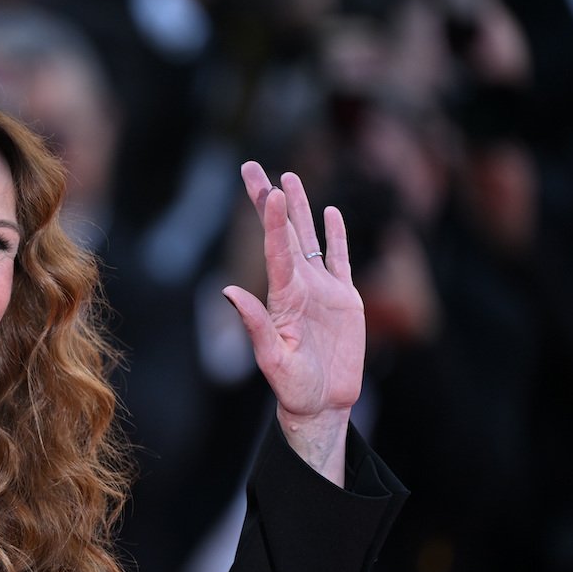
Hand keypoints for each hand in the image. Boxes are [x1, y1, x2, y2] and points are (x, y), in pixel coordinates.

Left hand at [223, 162, 365, 482]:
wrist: (321, 405)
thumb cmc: (293, 388)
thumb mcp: (272, 359)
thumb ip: (254, 324)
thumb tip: (227, 291)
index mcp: (282, 297)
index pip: (277, 250)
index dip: (272, 220)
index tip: (269, 190)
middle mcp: (299, 286)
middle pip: (284, 233)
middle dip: (269, 200)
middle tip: (252, 166)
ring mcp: (321, 291)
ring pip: (310, 239)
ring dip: (300, 209)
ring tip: (289, 178)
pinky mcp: (345, 300)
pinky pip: (340, 260)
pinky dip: (337, 237)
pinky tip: (331, 213)